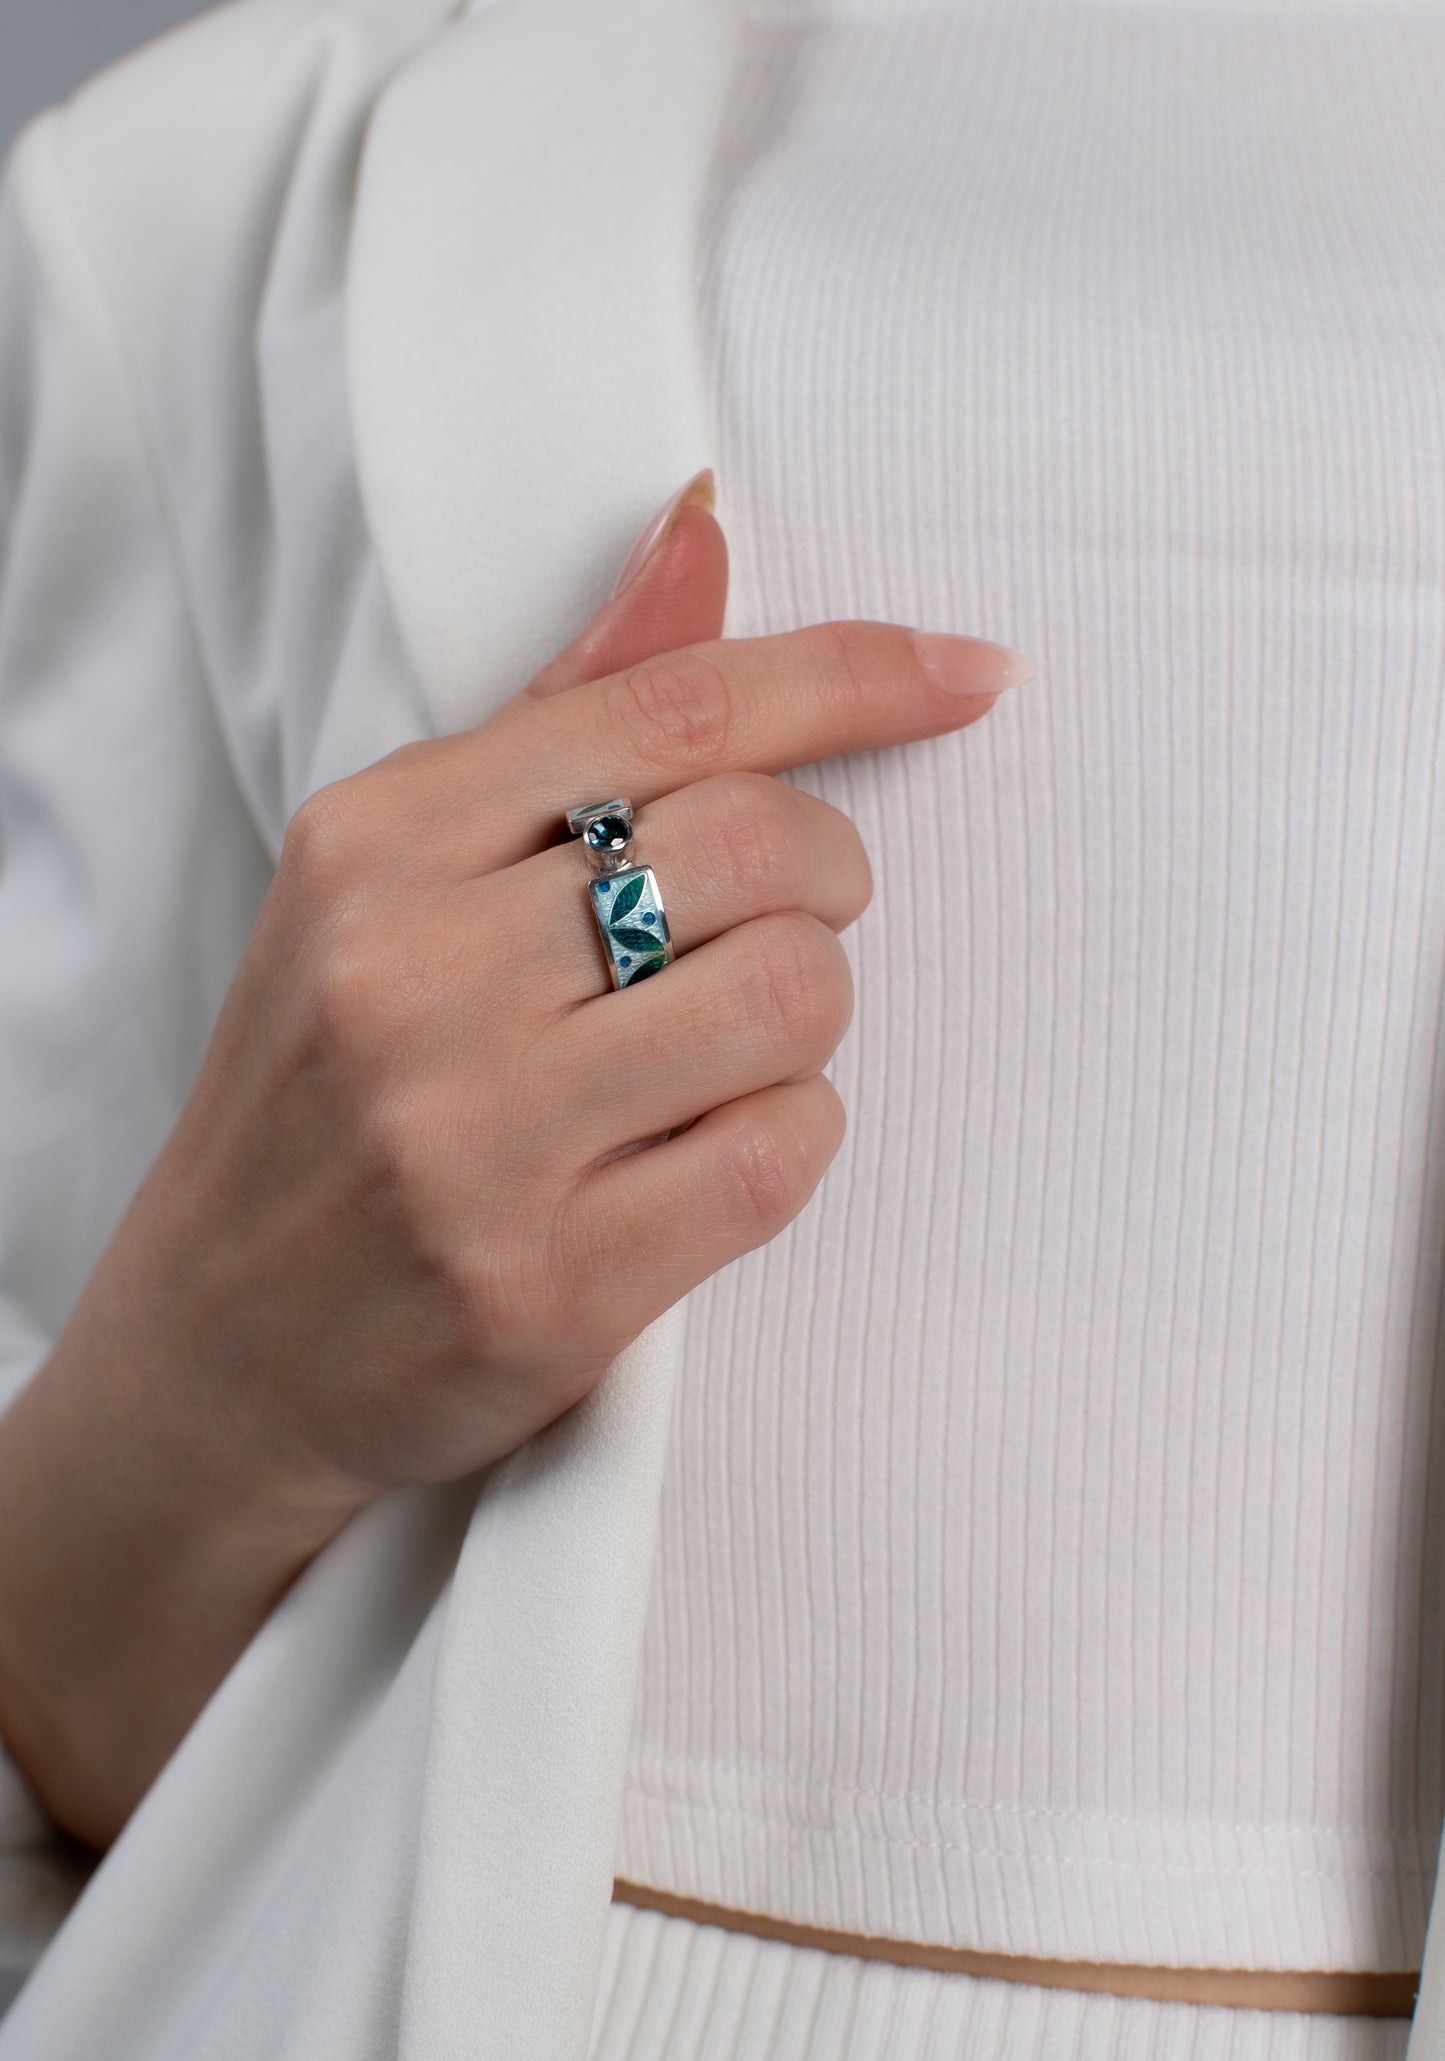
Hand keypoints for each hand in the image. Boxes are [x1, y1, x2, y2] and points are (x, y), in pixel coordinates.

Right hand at [0, 473, 1030, 1843]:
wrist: (224, 1343)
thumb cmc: (326, 1085)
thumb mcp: (389, 879)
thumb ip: (558, 719)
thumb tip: (701, 539)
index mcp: (378, 842)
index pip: (670, 710)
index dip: (853, 677)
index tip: (965, 670)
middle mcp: (416, 977)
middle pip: (760, 848)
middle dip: (828, 876)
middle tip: (789, 916)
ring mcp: (480, 1142)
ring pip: (794, 1000)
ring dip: (808, 1016)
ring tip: (731, 1043)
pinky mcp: (551, 1288)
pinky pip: (784, 1157)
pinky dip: (793, 1133)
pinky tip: (718, 1145)